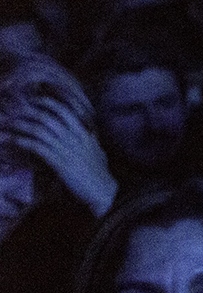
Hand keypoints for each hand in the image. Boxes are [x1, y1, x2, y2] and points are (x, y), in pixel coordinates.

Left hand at [6, 96, 116, 216]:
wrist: (102, 191)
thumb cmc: (100, 173)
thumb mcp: (98, 151)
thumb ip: (91, 139)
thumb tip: (90, 131)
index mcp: (84, 134)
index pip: (65, 111)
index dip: (48, 103)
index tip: (35, 100)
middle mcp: (74, 138)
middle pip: (49, 118)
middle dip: (30, 112)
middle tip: (16, 111)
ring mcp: (66, 150)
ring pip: (40, 130)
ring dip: (23, 126)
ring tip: (10, 124)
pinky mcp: (58, 162)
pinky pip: (37, 147)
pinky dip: (24, 141)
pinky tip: (15, 140)